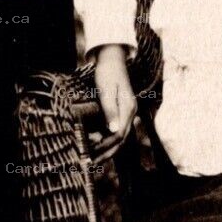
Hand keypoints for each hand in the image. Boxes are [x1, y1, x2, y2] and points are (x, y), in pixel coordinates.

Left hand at [90, 44, 135, 162]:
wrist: (112, 59)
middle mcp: (130, 113)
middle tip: (91, 163)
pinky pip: (117, 131)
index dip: (105, 145)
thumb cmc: (108, 72)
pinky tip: (99, 146)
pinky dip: (108, 141)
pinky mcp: (122, 112)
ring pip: (120, 138)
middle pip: (121, 139)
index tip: (91, 151)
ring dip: (108, 149)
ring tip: (94, 159)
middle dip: (107, 152)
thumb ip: (110, 110)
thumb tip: (113, 131)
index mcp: (128, 108)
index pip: (118, 134)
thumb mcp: (106, 90)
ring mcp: (127, 113)